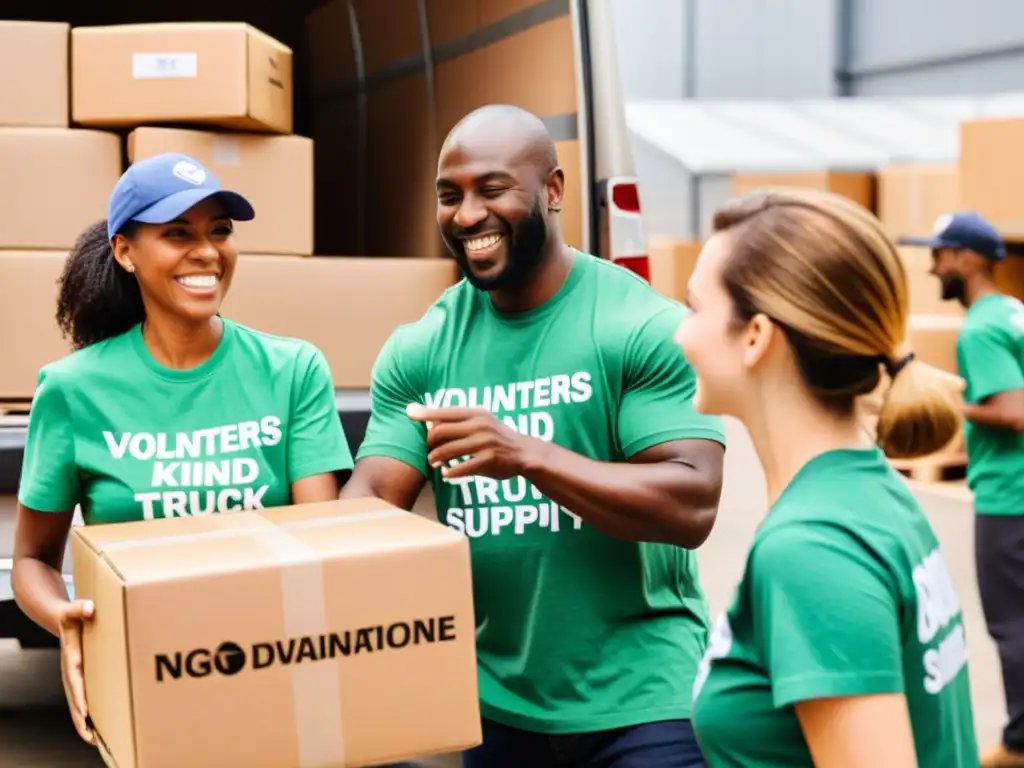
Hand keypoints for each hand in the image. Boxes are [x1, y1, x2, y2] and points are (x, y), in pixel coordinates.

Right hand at [58, 599, 94, 745]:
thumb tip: (88, 608)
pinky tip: (101, 727)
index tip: (84, 712)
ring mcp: (79, 677)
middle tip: (90, 738)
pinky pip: (88, 698)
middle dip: (81, 720)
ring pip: (80, 704)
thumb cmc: (74, 615)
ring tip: (95, 741)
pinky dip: (91, 713)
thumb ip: (80, 607)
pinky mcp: (86, 677)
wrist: (67, 619)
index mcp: (72, 659)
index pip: (75, 681)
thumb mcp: (75, 609)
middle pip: (75, 700)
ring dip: (86, 723)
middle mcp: (73, 672)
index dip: (79, 697)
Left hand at [406, 404, 538, 479]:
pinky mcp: (489, 460)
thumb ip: (458, 420)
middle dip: (429, 442)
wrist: (525, 453)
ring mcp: (485, 443)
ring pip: (448, 450)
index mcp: (476, 413)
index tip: (408, 413)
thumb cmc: (497, 437)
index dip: (425, 413)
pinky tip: (446, 474)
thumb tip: (427, 418)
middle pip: (441, 431)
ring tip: (433, 461)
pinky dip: (451, 472)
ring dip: (436, 457)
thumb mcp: (481, 421)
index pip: (445, 411)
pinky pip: (462, 467)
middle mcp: (480, 425)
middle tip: (428, 450)